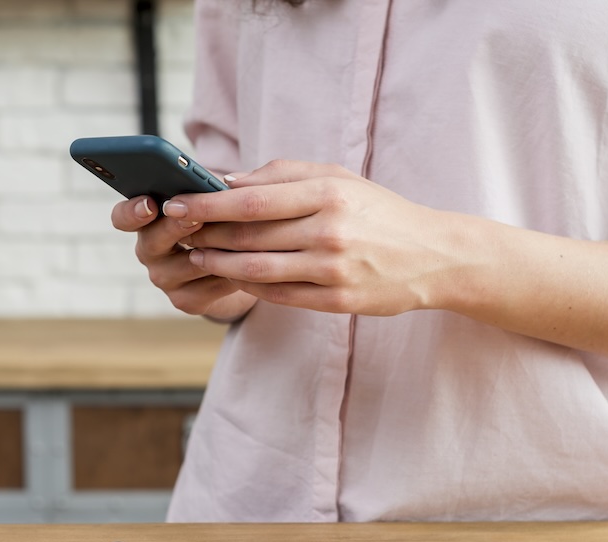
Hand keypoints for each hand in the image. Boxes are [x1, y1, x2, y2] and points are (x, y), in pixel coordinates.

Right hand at [110, 195, 257, 321]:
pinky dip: (234, 272)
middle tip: (196, 217)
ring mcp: (165, 279)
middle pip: (152, 241)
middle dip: (176, 227)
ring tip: (240, 236)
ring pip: (189, 263)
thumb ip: (206, 191)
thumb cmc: (219, 223)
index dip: (132, 212)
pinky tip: (253, 261)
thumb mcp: (210, 201)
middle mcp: (149, 252)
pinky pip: (211, 285)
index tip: (150, 204)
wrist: (235, 267)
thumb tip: (223, 184)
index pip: (123, 217)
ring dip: (216, 249)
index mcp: (148, 221)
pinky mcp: (186, 301)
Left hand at [163, 161, 455, 316]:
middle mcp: (329, 232)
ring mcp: (332, 270)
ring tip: (196, 256)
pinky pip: (278, 295)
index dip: (208, 204)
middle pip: (249, 235)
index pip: (252, 200)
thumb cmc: (376, 211)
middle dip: (205, 233)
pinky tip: (232, 276)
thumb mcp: (338, 178)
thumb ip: (283, 175)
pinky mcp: (337, 301)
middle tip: (177, 231)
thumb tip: (227, 180)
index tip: (175, 202)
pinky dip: (249, 286)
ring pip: (257, 269)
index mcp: (329, 194)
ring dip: (219, 264)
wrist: (432, 256)